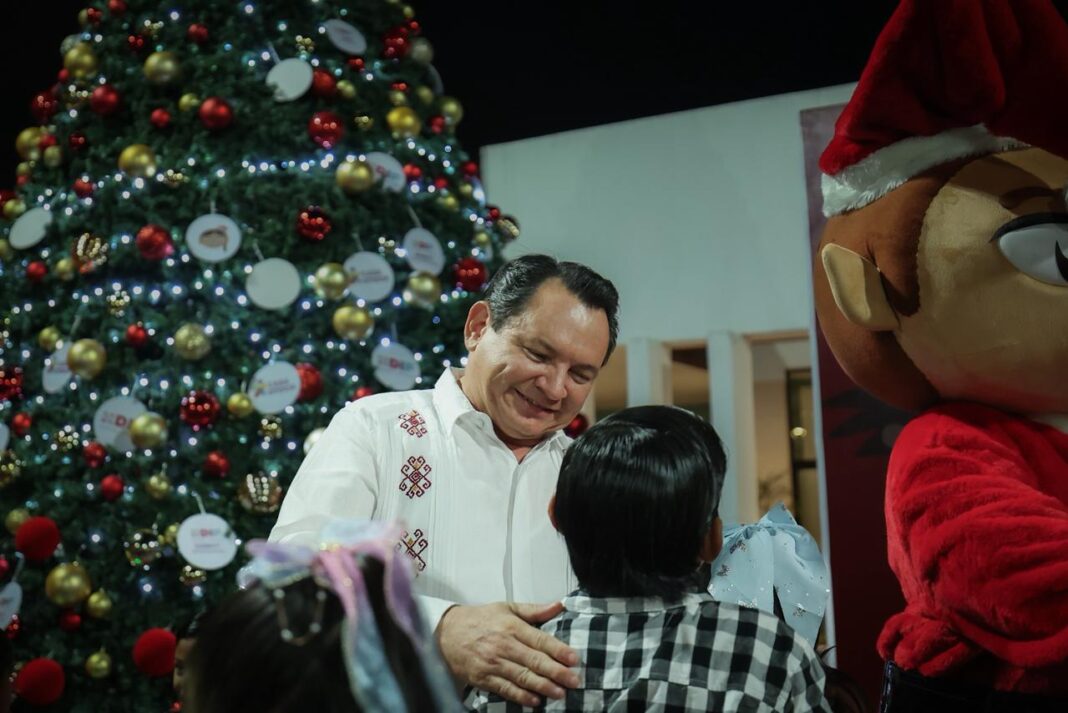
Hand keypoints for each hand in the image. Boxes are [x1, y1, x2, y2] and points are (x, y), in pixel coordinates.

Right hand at [436, 601, 579, 706]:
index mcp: (511, 626)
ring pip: (522, 677)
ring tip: (560, 693)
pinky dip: (521, 696)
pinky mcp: (483, 678)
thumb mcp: (506, 608)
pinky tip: (535, 701)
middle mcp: (503, 645)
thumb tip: (559, 605)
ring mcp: (493, 663)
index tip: (574, 659)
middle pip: (534, 660)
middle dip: (556, 672)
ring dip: (543, 686)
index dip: (558, 650)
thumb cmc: (480, 619)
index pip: (540, 639)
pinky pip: (505, 689)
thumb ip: (534, 609)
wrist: (446, 633)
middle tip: (574, 680)